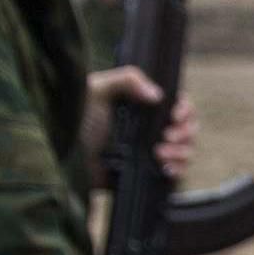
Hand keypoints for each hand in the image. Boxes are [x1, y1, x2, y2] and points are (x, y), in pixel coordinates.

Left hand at [81, 68, 196, 185]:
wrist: (65, 157)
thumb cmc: (75, 119)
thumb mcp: (97, 90)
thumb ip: (126, 80)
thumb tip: (158, 95)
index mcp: (142, 105)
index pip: (177, 104)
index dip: (184, 109)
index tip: (175, 116)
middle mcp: (150, 127)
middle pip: (187, 128)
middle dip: (185, 132)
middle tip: (167, 135)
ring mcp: (151, 151)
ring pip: (186, 151)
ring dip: (181, 152)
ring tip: (159, 152)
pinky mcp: (149, 173)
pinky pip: (177, 174)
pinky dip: (178, 170)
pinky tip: (165, 168)